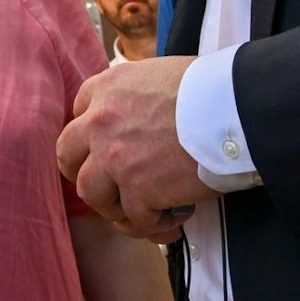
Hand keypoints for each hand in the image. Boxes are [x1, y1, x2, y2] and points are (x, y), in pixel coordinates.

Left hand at [56, 57, 219, 240]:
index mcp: (105, 88)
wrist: (231, 108)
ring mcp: (114, 158)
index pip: (78, 115)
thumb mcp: (157, 74)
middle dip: (82, 174)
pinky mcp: (138, 190)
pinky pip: (135, 219)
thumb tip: (143, 113)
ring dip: (114, 206)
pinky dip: (152, 226)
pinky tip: (172, 224)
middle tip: (106, 188)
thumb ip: (136, 94)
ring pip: (92, 194)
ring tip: (141, 213)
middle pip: (68, 156)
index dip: (91, 138)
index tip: (105, 151)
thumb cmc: (207, 88)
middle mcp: (99, 122)